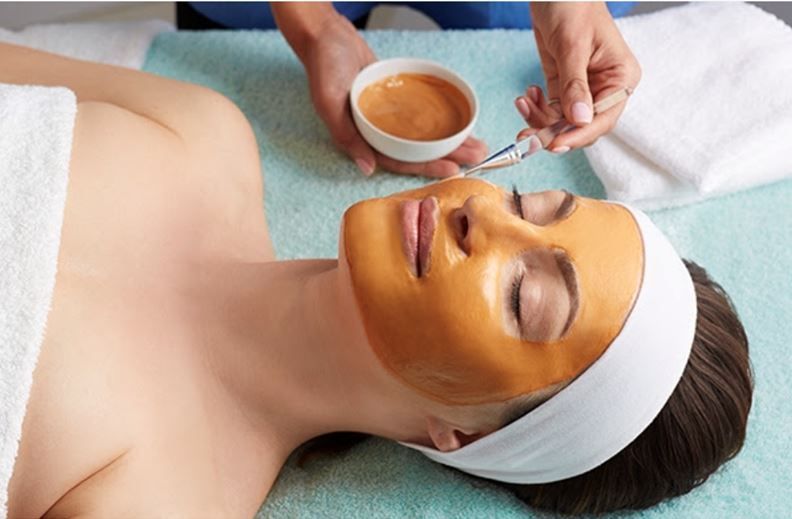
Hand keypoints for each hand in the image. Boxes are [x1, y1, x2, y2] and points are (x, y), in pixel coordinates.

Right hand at [276, 6, 486, 177]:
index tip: (453, 169)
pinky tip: (461, 122)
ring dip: (450, 141)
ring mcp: (388, 116)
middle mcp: (376, 132)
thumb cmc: (323, 67)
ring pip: (423, 135)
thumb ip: (347, 136)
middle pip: (417, 151)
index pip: (399, 161)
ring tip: (477, 144)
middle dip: (447, 156)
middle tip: (477, 158)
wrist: (326, 35)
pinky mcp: (396, 100)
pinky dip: (441, 119)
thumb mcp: (329, 102)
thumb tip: (368, 168)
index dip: (426, 167)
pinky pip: (421, 114)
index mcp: (361, 139)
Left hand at [516, 2, 640, 151]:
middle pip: (582, 126)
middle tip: (528, 136)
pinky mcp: (562, 85)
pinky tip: (526, 96)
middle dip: (554, 132)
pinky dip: (536, 109)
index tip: (555, 144)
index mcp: (621, 77)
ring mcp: (583, 88)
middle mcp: (605, 87)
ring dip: (540, 120)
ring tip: (523, 103)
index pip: (603, 119)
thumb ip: (574, 84)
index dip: (579, 135)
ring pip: (563, 122)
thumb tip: (579, 119)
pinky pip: (550, 109)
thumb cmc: (573, 4)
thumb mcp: (572, 45)